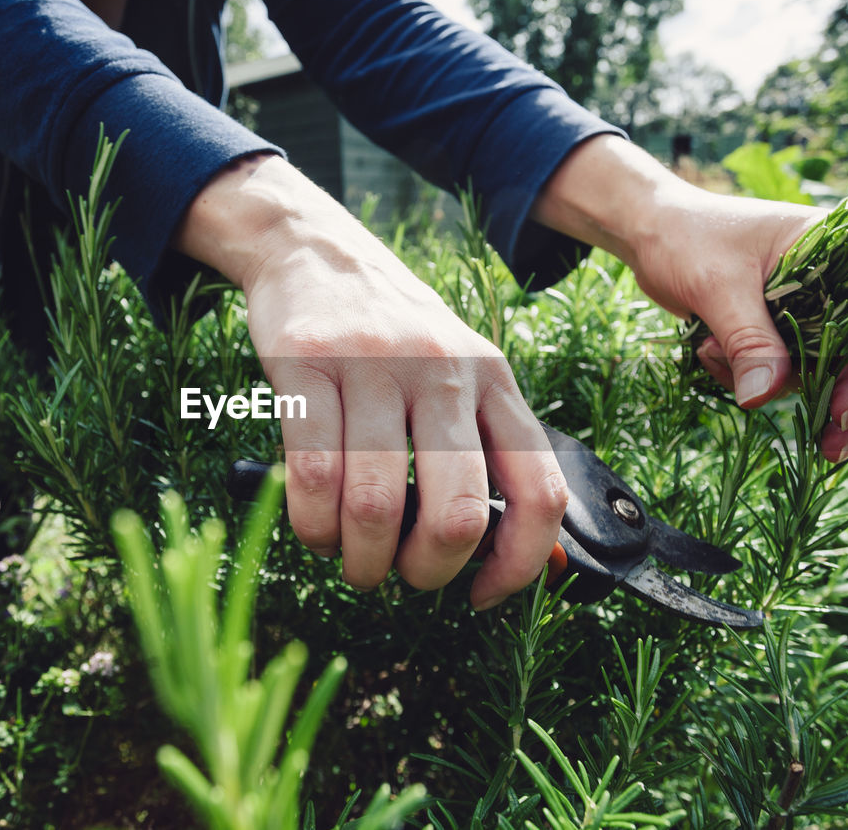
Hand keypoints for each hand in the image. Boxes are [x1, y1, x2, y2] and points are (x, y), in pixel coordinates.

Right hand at [176, 154, 566, 608]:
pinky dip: (312, 525)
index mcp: (495, 381)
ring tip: (351, 559)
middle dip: (426, 572)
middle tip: (401, 576)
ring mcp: (374, 365)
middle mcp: (445, 371)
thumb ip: (483, 449)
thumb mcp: (458, 375)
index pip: (540, 491)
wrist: (318, 253)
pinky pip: (312, 474)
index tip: (482, 596)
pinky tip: (315, 529)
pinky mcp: (307, 364)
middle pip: (457, 512)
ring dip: (360, 559)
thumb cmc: (392, 337)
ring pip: (376, 502)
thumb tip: (503, 558)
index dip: (520, 564)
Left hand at [534, 135, 847, 462]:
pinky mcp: (791, 336)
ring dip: (783, 387)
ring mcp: (822, 313)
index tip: (840, 412)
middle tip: (830, 450)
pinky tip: (709, 353)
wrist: (652, 233)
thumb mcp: (717, 285)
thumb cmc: (687, 237)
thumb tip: (763, 398)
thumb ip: (747, 339)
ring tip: (713, 356)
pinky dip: (756, 382)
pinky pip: (793, 378)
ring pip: (837, 375)